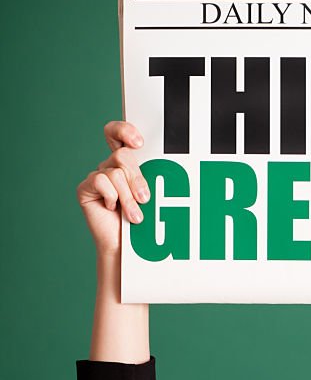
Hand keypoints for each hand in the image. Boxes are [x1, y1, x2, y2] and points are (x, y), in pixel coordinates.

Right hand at [76, 121, 148, 257]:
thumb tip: (154, 166)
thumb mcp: (150, 197)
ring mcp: (97, 176)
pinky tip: (112, 209)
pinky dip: (111, 197)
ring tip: (135, 216)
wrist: (126, 249)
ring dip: (128, 197)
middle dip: (137, 178)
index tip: (139, 142)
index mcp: (127, 164)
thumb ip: (148, 178)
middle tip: (145, 199)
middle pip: (123, 155)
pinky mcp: (86, 188)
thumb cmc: (142, 224)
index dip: (125, 130)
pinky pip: (101, 181)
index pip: (120, 134)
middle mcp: (110, 166)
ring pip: (115, 172)